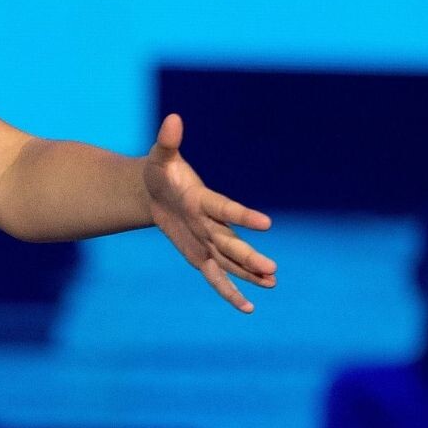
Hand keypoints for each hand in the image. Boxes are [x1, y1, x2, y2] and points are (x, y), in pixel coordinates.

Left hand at [142, 113, 276, 312]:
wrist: (155, 190)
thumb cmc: (161, 171)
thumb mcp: (159, 157)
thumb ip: (168, 142)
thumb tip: (172, 119)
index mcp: (204, 200)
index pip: (226, 209)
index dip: (243, 217)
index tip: (266, 224)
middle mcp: (211, 223)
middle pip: (232, 243)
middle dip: (249, 258)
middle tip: (272, 270)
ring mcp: (208, 241)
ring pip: (230, 262)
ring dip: (249, 274)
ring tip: (272, 284)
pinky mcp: (200, 255)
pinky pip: (216, 276)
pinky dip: (230, 292)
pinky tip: (247, 308)